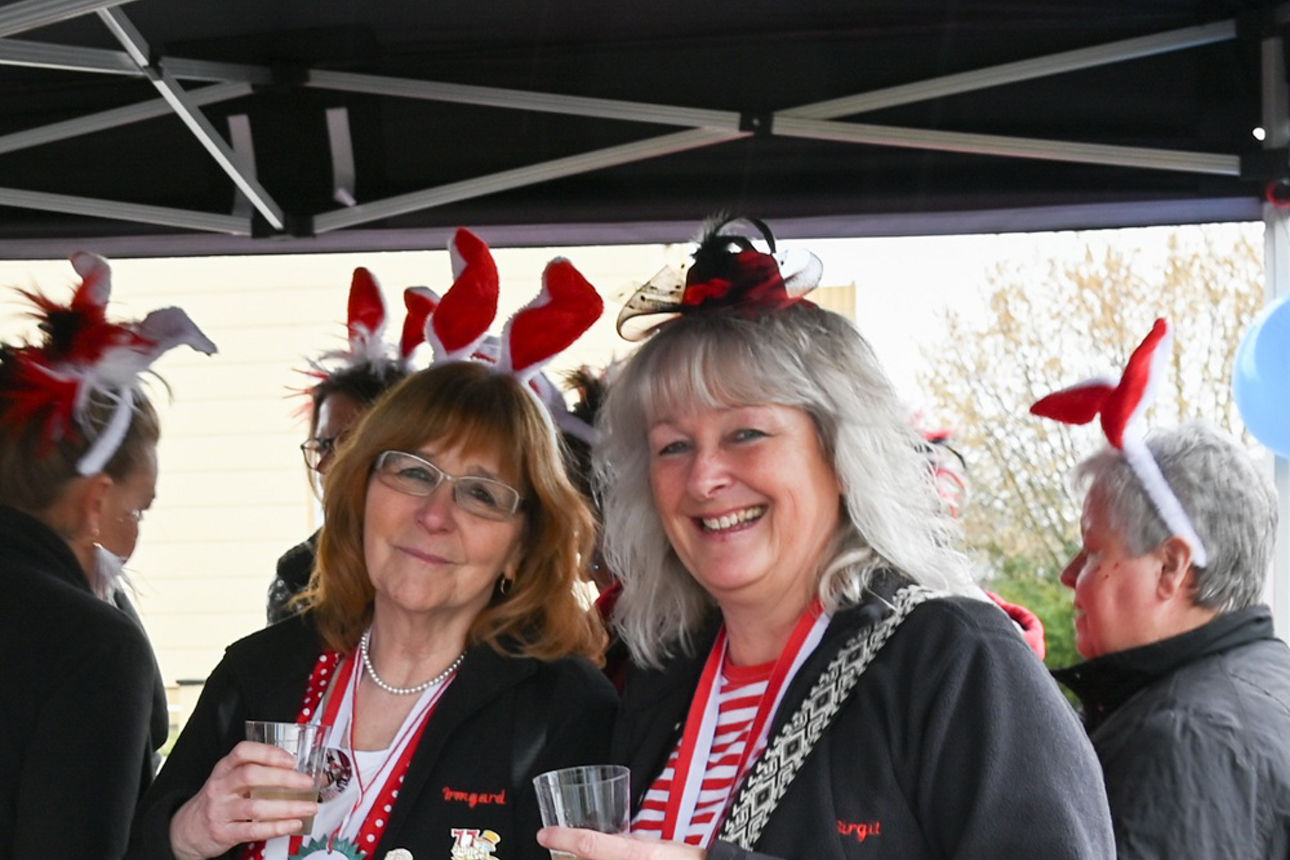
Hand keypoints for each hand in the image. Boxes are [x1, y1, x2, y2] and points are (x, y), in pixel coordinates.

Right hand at [168, 740, 318, 859]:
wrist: (187, 830)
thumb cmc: (219, 800)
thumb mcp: (229, 779)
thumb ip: (255, 771)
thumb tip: (296, 769)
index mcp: (224, 768)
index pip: (242, 752)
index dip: (268, 753)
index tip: (291, 759)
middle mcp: (221, 787)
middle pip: (251, 776)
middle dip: (284, 778)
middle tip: (306, 782)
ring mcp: (221, 810)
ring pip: (255, 806)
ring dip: (287, 807)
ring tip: (308, 807)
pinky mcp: (224, 832)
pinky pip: (253, 829)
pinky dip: (277, 827)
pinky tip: (293, 824)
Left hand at [537, 827, 705, 859]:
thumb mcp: (660, 846)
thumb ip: (633, 844)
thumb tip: (613, 839)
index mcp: (635, 855)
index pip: (590, 845)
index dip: (562, 838)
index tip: (544, 834)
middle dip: (566, 857)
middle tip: (555, 846)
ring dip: (578, 859)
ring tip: (568, 852)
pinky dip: (596, 859)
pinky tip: (590, 858)